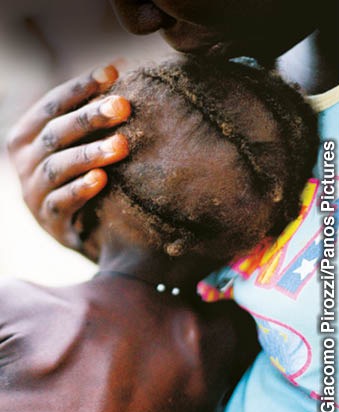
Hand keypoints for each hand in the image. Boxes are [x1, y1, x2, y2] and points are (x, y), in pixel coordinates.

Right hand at [5, 64, 130, 256]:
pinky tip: (101, 180)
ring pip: (58, 167)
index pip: (53, 103)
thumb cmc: (86, 172)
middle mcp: (25, 160)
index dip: (81, 87)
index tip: (113, 72)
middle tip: (124, 106)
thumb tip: (120, 65)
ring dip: (89, 154)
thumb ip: (95, 109)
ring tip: (122, 145)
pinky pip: (62, 204)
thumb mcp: (84, 139)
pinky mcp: (50, 222)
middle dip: (89, 117)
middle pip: (56, 132)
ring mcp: (34, 192)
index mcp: (29, 133)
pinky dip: (80, 190)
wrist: (87, 231)